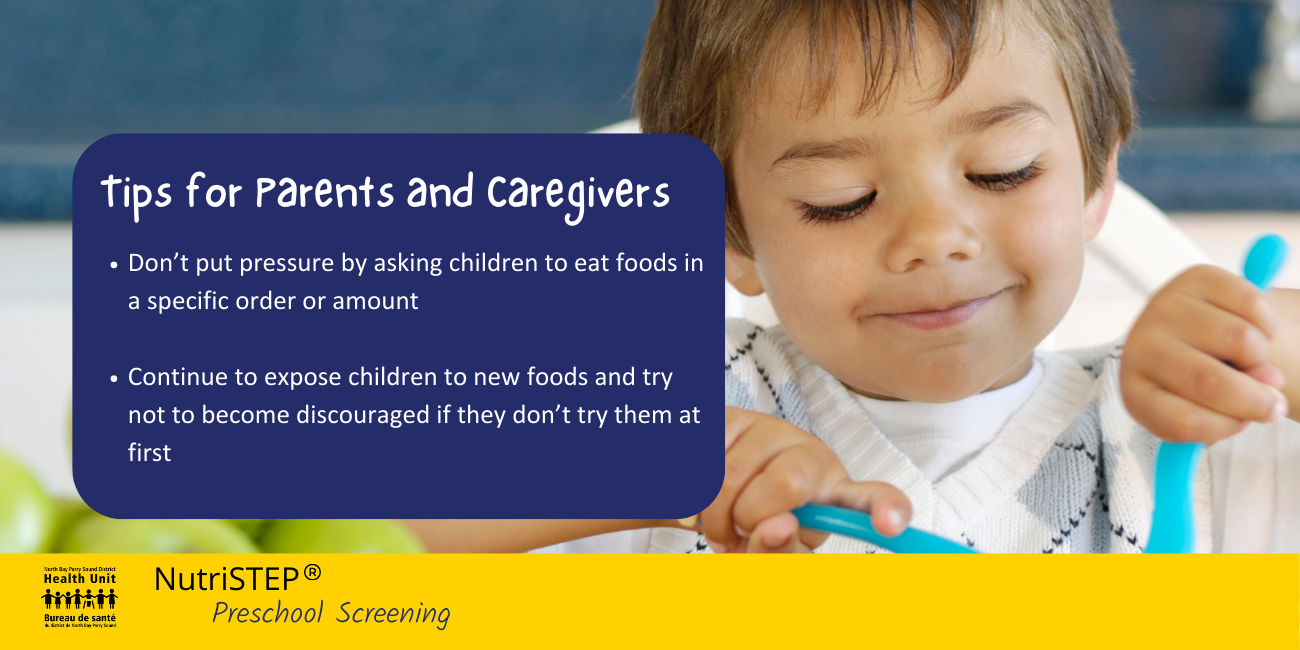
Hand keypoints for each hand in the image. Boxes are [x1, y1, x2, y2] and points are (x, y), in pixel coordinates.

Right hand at [703, 407, 911, 552]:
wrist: (712, 492)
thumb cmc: (752, 526)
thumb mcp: (769, 549)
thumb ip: (776, 550)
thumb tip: (779, 526)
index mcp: (832, 492)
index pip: (867, 499)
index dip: (883, 508)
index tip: (891, 525)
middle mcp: (809, 453)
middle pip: (788, 484)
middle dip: (750, 519)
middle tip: (737, 531)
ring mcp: (772, 429)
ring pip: (732, 476)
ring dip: (712, 513)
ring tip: (716, 519)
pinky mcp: (732, 417)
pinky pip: (703, 458)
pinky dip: (691, 489)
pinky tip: (700, 491)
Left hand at [1121, 265, 1288, 443]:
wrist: (1189, 331)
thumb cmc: (1195, 382)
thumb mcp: (1204, 410)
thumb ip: (1229, 412)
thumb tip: (1268, 384)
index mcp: (1137, 392)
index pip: (1181, 422)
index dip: (1225, 428)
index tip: (1245, 424)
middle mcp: (1141, 348)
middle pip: (1210, 383)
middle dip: (1255, 400)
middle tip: (1273, 403)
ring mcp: (1164, 309)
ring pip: (1240, 340)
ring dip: (1261, 357)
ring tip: (1250, 360)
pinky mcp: (1193, 278)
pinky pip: (1251, 303)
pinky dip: (1267, 323)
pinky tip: (1253, 330)